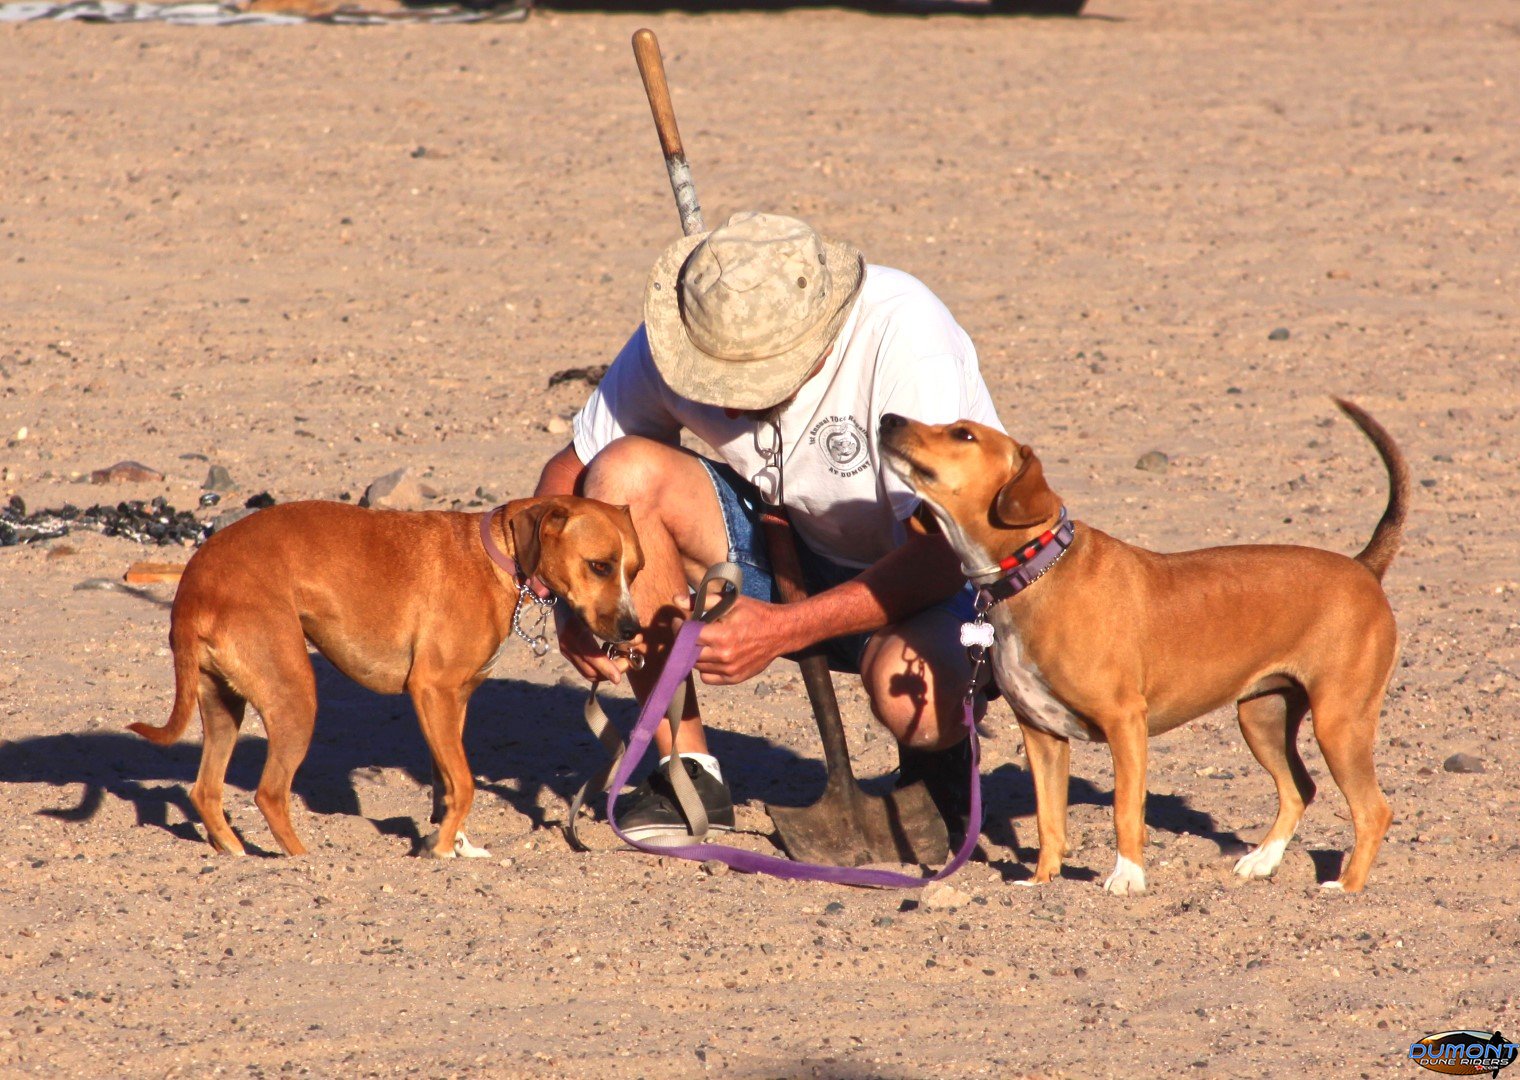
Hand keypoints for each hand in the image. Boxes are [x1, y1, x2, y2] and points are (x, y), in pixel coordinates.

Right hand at [553, 604, 628, 684]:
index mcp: (575, 630)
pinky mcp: (567, 652)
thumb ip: (618, 622)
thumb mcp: (599, 605)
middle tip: (629, 660)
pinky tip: (610, 655)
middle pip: (591, 672)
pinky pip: (585, 668)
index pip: (591, 655)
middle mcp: (568, 643)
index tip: (618, 678)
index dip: (606, 668)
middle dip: (612, 671)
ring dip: (608, 671)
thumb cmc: (586, 596)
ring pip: (589, 673)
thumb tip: (636, 639)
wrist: (561, 594)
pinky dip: (600, 668)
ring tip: (622, 659)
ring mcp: (566, 649)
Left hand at [672, 592, 799, 684]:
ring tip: (702, 643)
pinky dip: (706, 668)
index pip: (687, 636)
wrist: (781, 632)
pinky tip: (711, 656)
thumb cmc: (756, 614)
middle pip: (689, 653)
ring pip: (697, 666)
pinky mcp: (734, 678)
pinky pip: (708, 678)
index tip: (679, 621)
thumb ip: (702, 600)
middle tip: (687, 632)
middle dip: (684, 641)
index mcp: (721, 636)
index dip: (679, 627)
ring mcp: (729, 670)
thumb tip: (677, 599)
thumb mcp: (731, 601)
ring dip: (695, 654)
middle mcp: (724, 656)